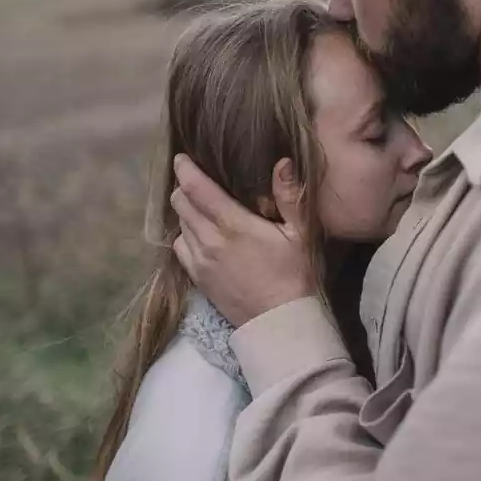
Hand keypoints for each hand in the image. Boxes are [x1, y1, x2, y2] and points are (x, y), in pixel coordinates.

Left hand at [170, 154, 315, 325]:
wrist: (280, 322)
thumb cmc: (295, 275)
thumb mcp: (301, 233)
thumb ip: (290, 196)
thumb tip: (282, 162)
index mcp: (233, 224)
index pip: (196, 188)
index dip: (186, 169)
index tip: (183, 158)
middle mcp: (209, 239)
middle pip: (181, 203)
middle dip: (185, 188)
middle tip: (197, 181)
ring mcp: (199, 260)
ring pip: (179, 224)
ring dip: (185, 211)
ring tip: (199, 206)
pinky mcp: (197, 277)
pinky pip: (180, 247)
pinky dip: (185, 234)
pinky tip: (199, 234)